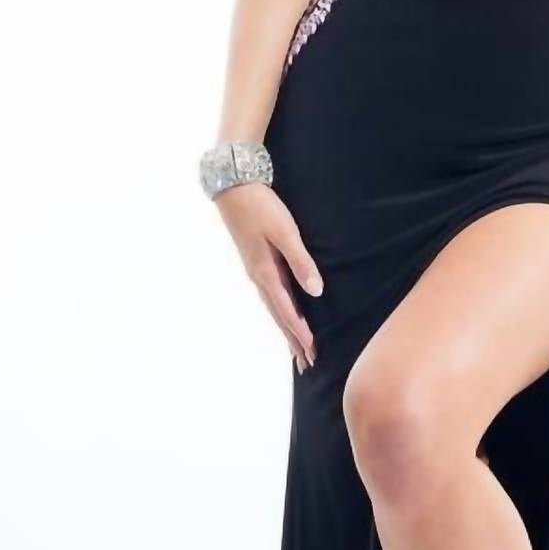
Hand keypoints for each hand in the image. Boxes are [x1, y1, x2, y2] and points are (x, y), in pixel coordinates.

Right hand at [215, 182, 322, 369]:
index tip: (312, 355)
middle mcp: (258, 277)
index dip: (300, 334)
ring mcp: (255, 270)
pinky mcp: (255, 261)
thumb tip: (316, 292)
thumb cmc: (261, 206)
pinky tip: (284, 312)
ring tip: (296, 347)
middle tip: (305, 364)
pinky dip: (280, 310)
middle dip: (292, 340)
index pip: (287, 312)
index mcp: (265, 273)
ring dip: (286, 328)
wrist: (233, 185)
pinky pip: (270, 294)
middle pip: (279, 316)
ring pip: (273, 307)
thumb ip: (301, 262)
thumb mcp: (285, 232)